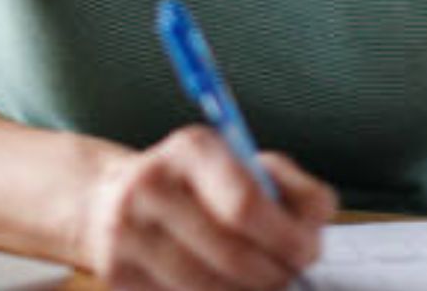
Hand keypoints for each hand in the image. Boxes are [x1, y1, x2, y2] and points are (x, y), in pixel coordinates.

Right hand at [79, 125, 336, 290]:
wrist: (110, 199)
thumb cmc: (197, 185)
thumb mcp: (245, 164)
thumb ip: (292, 188)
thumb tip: (315, 225)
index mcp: (191, 149)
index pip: (245, 205)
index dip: (287, 239)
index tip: (307, 252)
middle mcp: (149, 186)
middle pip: (231, 257)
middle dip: (274, 275)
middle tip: (288, 276)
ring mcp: (125, 233)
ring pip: (208, 289)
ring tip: (255, 282)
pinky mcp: (115, 274)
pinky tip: (217, 284)